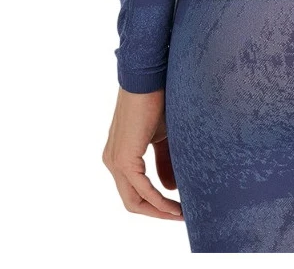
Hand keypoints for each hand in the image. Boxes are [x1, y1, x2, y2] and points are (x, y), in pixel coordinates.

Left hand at [102, 86, 183, 220]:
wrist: (148, 77)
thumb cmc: (157, 100)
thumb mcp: (163, 137)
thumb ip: (164, 162)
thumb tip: (171, 189)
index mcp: (120, 156)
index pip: (134, 191)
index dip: (155, 204)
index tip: (178, 208)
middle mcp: (112, 162)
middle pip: (132, 201)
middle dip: (157, 212)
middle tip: (181, 216)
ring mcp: (115, 161)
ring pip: (134, 199)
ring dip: (159, 210)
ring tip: (181, 214)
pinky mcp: (124, 159)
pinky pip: (141, 188)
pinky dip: (158, 199)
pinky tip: (174, 204)